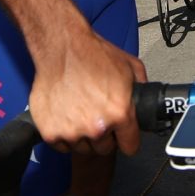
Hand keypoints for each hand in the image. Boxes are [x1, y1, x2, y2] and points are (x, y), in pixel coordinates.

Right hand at [29, 28, 146, 155]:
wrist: (62, 47)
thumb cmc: (92, 54)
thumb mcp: (130, 67)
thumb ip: (141, 89)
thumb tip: (144, 100)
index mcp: (119, 113)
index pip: (130, 146)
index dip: (128, 139)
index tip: (122, 136)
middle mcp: (96, 126)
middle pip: (105, 148)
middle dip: (104, 134)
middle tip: (97, 114)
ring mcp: (72, 131)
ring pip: (83, 147)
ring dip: (83, 134)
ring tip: (80, 110)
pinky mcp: (50, 132)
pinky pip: (61, 145)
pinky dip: (63, 133)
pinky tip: (66, 113)